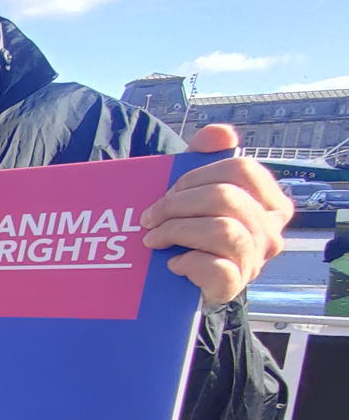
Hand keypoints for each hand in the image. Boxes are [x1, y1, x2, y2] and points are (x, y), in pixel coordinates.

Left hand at [141, 127, 293, 306]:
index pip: (240, 169)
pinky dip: (187, 263)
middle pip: (226, 197)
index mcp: (268, 202)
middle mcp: (270, 231)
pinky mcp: (233, 286)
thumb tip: (221, 133)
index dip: (197, 176)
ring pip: (222, 230)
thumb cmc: (190, 230)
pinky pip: (215, 268)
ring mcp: (254, 260)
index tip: (170, 190)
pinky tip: (173, 264)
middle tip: (149, 217)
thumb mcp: (194, 190)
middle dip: (177, 203)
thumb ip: (204, 156)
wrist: (175, 282)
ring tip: (152, 239)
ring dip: (176, 231)